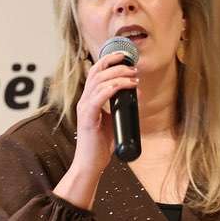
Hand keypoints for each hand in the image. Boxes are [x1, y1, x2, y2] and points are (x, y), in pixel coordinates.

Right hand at [73, 50, 138, 165]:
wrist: (91, 164)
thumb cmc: (100, 145)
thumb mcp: (111, 120)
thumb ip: (118, 107)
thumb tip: (135, 96)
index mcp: (88, 99)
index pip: (96, 72)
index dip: (108, 60)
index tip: (125, 56)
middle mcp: (84, 100)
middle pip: (97, 71)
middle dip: (116, 64)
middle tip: (133, 67)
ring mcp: (84, 108)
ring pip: (99, 82)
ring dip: (118, 76)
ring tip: (133, 77)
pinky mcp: (87, 118)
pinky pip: (98, 97)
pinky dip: (111, 89)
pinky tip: (123, 86)